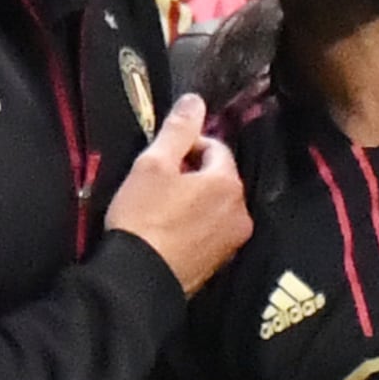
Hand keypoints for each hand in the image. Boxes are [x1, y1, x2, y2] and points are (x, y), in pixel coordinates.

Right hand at [106, 91, 251, 292]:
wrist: (138, 279)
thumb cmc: (143, 216)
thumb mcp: (153, 164)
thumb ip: (179, 130)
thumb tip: (196, 100)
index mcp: (228, 184)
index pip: (215, 148)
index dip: (187, 147)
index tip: (162, 159)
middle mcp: (240, 212)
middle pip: (219, 179)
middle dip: (193, 175)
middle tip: (159, 183)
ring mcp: (233, 242)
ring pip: (215, 206)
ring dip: (195, 201)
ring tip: (162, 208)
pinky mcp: (220, 265)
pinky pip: (211, 232)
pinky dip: (195, 226)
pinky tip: (170, 232)